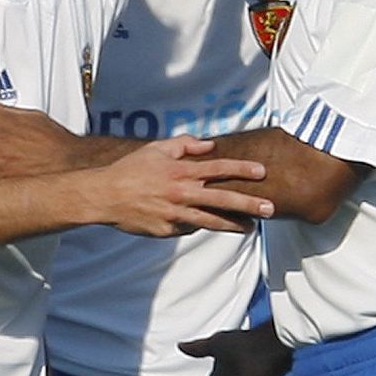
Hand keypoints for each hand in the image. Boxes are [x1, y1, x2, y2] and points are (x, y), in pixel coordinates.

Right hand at [100, 136, 271, 235]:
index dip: (242, 169)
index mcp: (181, 170)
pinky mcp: (167, 230)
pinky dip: (197, 224)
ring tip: (250, 227)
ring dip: (233, 224)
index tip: (262, 172)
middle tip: (270, 208)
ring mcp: (175, 214)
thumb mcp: (156, 148)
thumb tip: (209, 145)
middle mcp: (182, 192)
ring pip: (211, 220)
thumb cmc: (131, 169)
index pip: (219, 168)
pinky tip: (205, 223)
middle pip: (223, 198)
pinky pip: (188, 227)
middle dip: (249, 204)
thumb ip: (185, 145)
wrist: (104, 196)